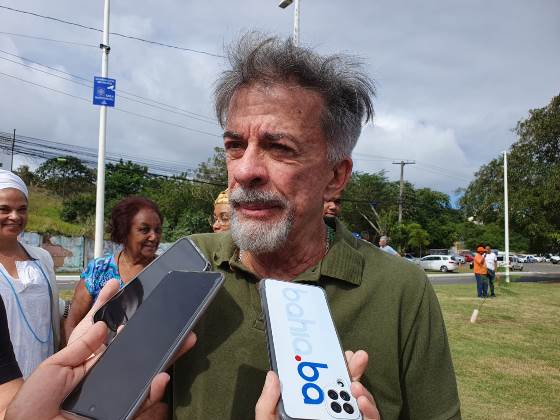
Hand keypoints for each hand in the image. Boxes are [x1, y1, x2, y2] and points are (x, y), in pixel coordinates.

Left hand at [6, 280, 196, 419]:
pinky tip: (161, 378)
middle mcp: (106, 374)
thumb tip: (105, 324)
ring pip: (147, 374)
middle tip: (176, 321)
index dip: (122, 315)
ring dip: (166, 358)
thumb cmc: (33, 405)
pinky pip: (142, 402)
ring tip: (182, 341)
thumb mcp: (54, 367)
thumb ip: (81, 346)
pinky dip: (154, 392)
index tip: (132, 296)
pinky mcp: (121, 412)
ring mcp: (116, 393)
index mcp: (88, 360)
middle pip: (136, 352)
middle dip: (156, 336)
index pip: (110, 333)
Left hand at [255, 351, 379, 419]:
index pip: (322, 388)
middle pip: (345, 392)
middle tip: (356, 356)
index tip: (337, 353)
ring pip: (361, 408)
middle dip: (353, 372)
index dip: (331, 368)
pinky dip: (369, 412)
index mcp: (309, 414)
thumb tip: (273, 375)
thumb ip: (267, 405)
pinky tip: (361, 402)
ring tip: (355, 385)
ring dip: (361, 392)